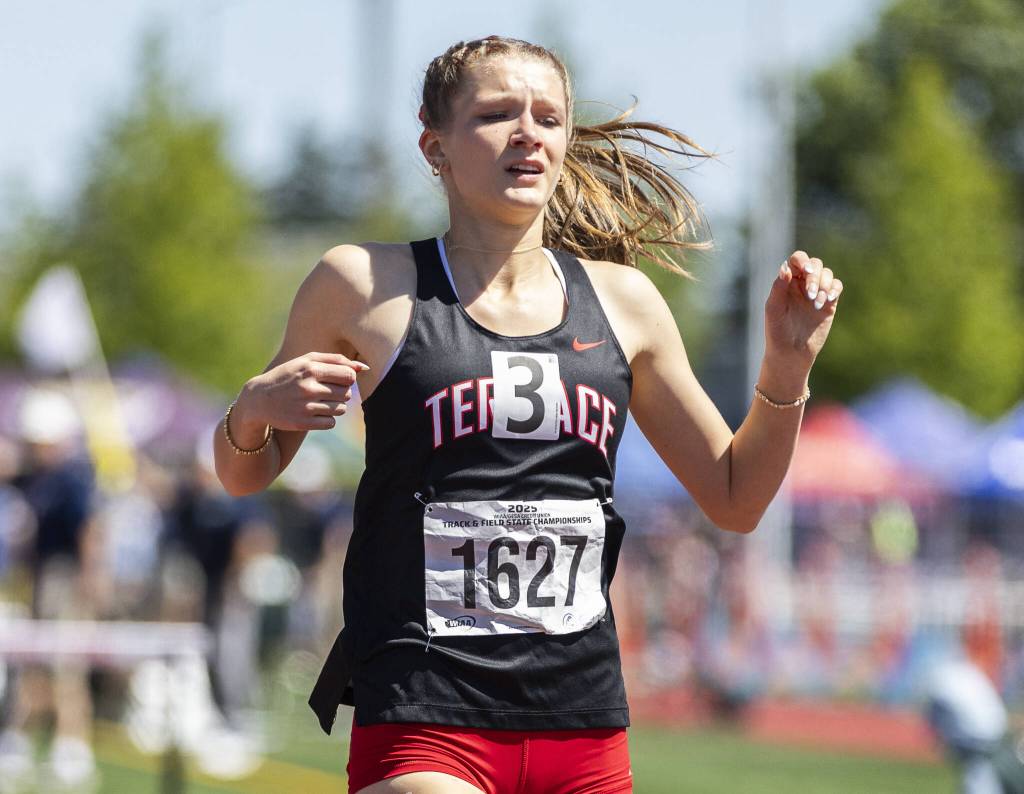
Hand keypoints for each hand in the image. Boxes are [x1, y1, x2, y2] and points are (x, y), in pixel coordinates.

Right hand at [233, 352, 369, 437]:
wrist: (258, 399)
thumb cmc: (288, 376)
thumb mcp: (306, 361)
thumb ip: (336, 360)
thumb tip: (363, 368)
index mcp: (311, 369)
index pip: (349, 376)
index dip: (347, 378)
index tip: (338, 379)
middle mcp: (309, 388)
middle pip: (347, 393)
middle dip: (341, 392)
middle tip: (326, 391)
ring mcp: (306, 407)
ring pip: (341, 409)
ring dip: (335, 406)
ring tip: (320, 401)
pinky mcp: (303, 423)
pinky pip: (331, 423)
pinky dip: (327, 419)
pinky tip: (314, 412)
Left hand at [763, 250, 842, 368]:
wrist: (791, 353)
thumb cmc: (777, 331)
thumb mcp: (773, 309)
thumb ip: (778, 287)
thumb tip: (786, 267)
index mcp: (786, 282)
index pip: (797, 260)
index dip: (802, 260)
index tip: (805, 270)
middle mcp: (802, 284)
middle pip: (814, 264)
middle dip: (814, 276)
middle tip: (810, 296)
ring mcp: (816, 292)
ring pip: (826, 274)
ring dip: (824, 285)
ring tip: (816, 304)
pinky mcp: (829, 303)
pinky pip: (836, 286)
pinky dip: (834, 289)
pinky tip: (827, 299)